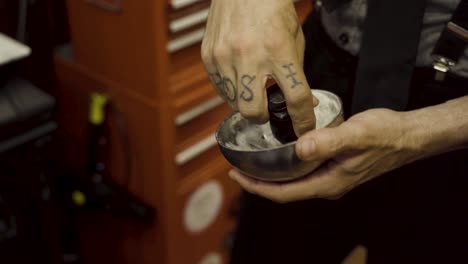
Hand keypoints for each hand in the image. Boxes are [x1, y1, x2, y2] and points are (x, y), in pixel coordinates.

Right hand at [201, 0, 316, 134]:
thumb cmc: (271, 8)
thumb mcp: (294, 37)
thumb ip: (297, 71)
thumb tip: (304, 102)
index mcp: (279, 49)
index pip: (296, 98)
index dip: (303, 121)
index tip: (304, 129)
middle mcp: (250, 55)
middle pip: (254, 112)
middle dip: (264, 117)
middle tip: (268, 108)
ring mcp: (225, 57)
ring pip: (235, 104)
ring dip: (247, 102)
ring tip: (252, 86)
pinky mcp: (209, 57)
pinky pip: (220, 89)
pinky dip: (232, 90)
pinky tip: (239, 76)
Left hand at [229, 109, 421, 202]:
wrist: (407, 135)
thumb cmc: (385, 136)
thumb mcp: (356, 135)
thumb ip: (329, 142)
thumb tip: (301, 148)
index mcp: (327, 183)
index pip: (283, 193)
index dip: (257, 187)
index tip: (236, 175)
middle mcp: (326, 184)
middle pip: (284, 189)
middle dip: (258, 181)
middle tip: (237, 167)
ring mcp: (330, 176)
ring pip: (292, 180)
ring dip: (271, 173)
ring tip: (251, 160)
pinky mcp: (333, 165)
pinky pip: (302, 169)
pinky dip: (286, 163)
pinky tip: (279, 149)